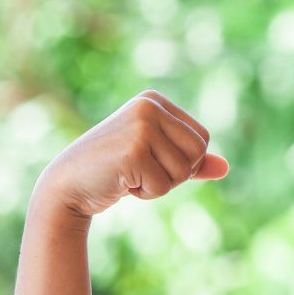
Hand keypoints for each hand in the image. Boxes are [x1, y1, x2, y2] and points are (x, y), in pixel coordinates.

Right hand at [35, 89, 228, 217]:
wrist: (67, 185)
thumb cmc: (114, 172)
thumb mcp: (156, 160)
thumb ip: (190, 161)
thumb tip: (226, 168)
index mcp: (155, 101)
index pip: (202, 138)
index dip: (184, 161)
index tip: (151, 159)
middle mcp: (148, 106)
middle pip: (199, 152)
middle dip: (177, 173)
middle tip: (142, 171)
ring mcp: (141, 127)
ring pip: (184, 171)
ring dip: (160, 184)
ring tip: (131, 175)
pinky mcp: (133, 151)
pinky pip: (164, 185)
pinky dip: (146, 193)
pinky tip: (122, 182)